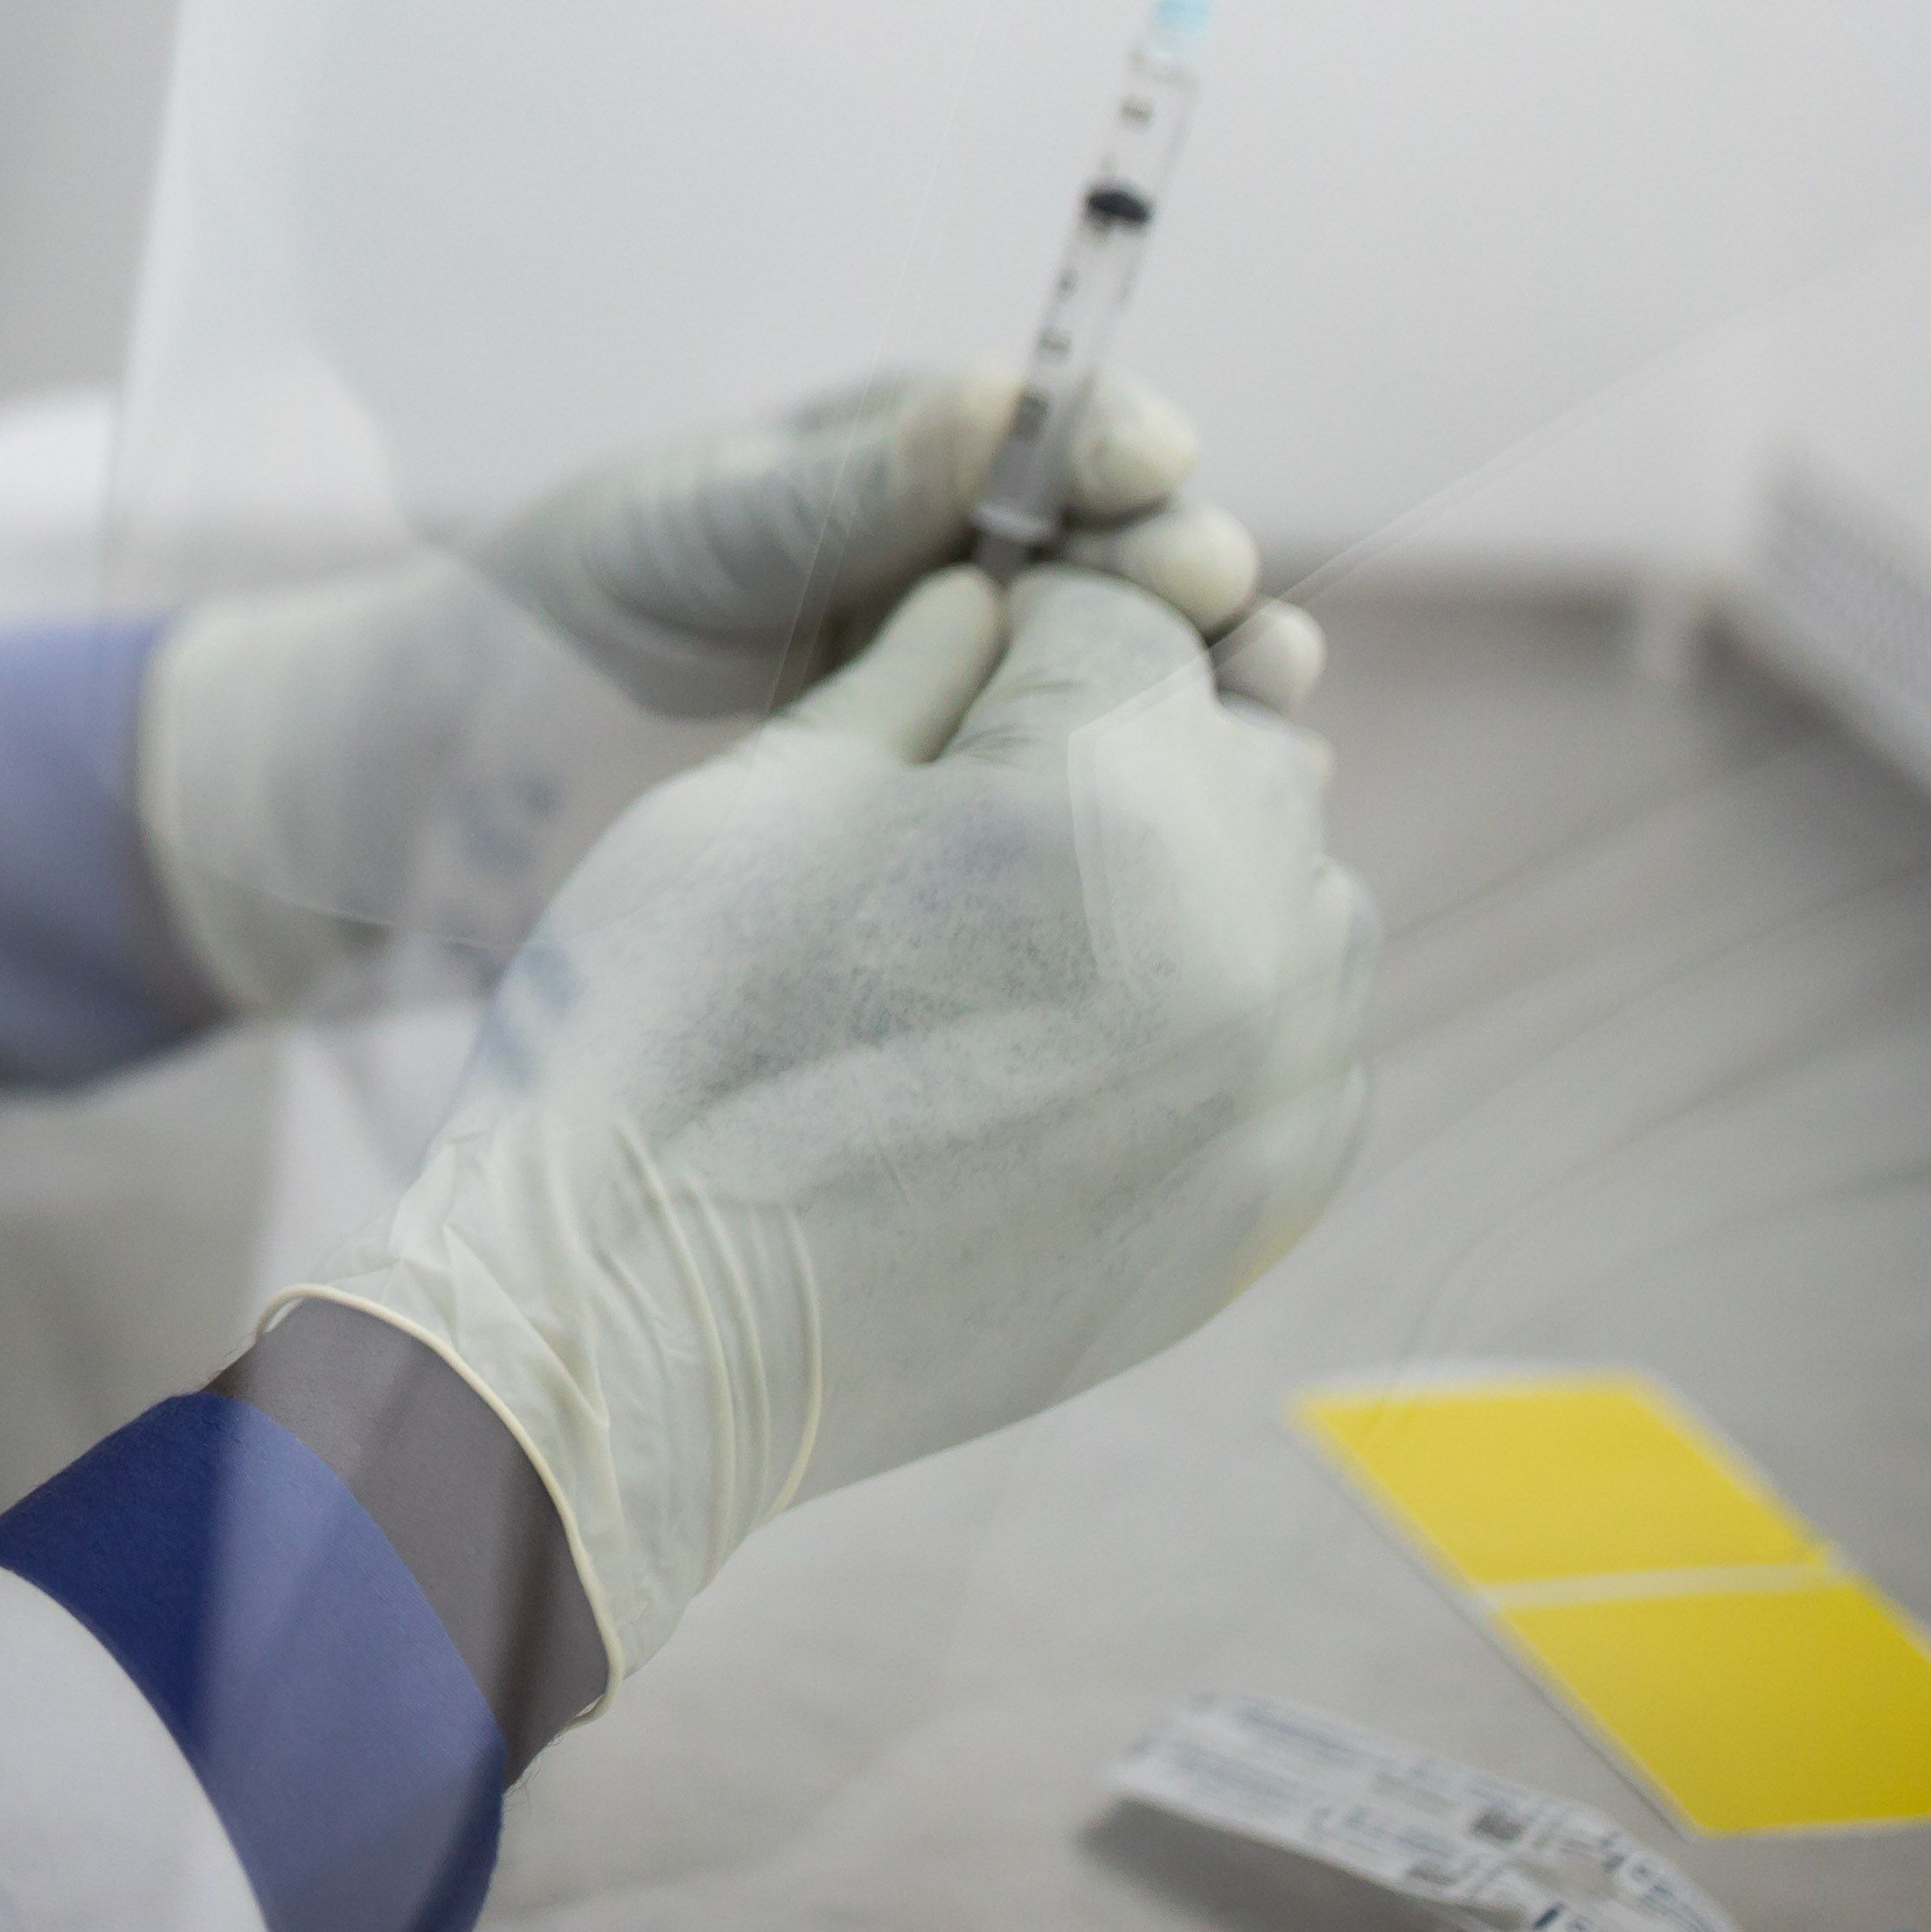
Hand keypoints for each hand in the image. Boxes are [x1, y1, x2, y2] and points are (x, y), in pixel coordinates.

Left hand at [132, 366, 1315, 1011]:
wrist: (458, 800)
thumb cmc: (550, 624)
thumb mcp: (685, 534)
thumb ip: (830, 489)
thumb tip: (992, 406)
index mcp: (907, 472)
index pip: (1054, 435)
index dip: (1113, 442)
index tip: (1137, 464)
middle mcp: (971, 582)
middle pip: (1130, 558)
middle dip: (1184, 562)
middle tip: (1200, 587)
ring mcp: (983, 714)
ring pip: (1142, 686)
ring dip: (1216, 681)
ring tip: (1262, 690)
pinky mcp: (975, 842)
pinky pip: (1091, 810)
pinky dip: (1170, 804)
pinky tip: (1226, 818)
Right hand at [269, 566, 1376, 1680]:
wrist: (635, 1328)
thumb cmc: (669, 1028)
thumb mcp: (771, 784)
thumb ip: (918, 668)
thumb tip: (1001, 603)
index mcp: (1120, 797)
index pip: (1123, 617)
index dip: (1010, 627)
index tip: (927, 684)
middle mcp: (1248, 938)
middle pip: (1237, 749)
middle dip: (1118, 746)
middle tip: (953, 822)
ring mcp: (1274, 1094)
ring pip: (1294, 896)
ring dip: (1188, 876)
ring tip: (1011, 939)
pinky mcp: (1258, 1212)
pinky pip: (1295, 1049)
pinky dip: (1212, 1016)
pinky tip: (1058, 1048)